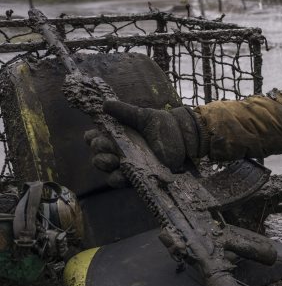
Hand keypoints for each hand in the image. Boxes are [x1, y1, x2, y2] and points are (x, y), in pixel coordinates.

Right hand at [84, 100, 202, 186]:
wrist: (185, 139)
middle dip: (99, 151)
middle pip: (98, 155)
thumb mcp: (144, 116)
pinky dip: (118, 179)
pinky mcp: (139, 176)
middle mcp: (119, 151)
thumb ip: (125, 112)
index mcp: (117, 136)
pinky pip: (123, 181)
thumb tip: (105, 104)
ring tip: (112, 160)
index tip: (93, 135)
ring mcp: (128, 165)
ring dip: (105, 165)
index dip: (91, 139)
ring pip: (108, 169)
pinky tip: (119, 175)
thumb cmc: (164, 126)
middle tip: (108, 146)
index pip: (95, 139)